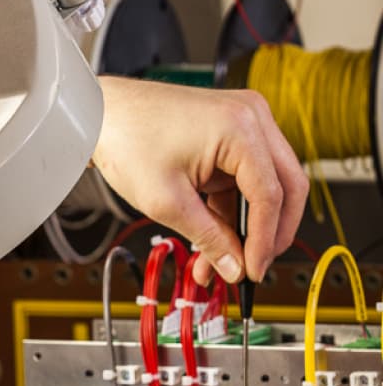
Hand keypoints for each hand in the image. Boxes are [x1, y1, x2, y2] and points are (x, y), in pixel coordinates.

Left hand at [94, 77, 308, 284]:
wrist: (101, 114)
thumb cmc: (125, 138)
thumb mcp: (167, 201)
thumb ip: (209, 238)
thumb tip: (236, 267)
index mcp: (241, 127)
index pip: (272, 195)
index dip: (265, 241)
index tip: (252, 271)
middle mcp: (251, 118)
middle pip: (285, 187)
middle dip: (268, 234)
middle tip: (251, 268)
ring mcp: (244, 123)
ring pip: (264, 187)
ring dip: (244, 228)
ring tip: (216, 263)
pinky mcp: (231, 134)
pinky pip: (243, 180)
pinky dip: (229, 211)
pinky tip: (213, 241)